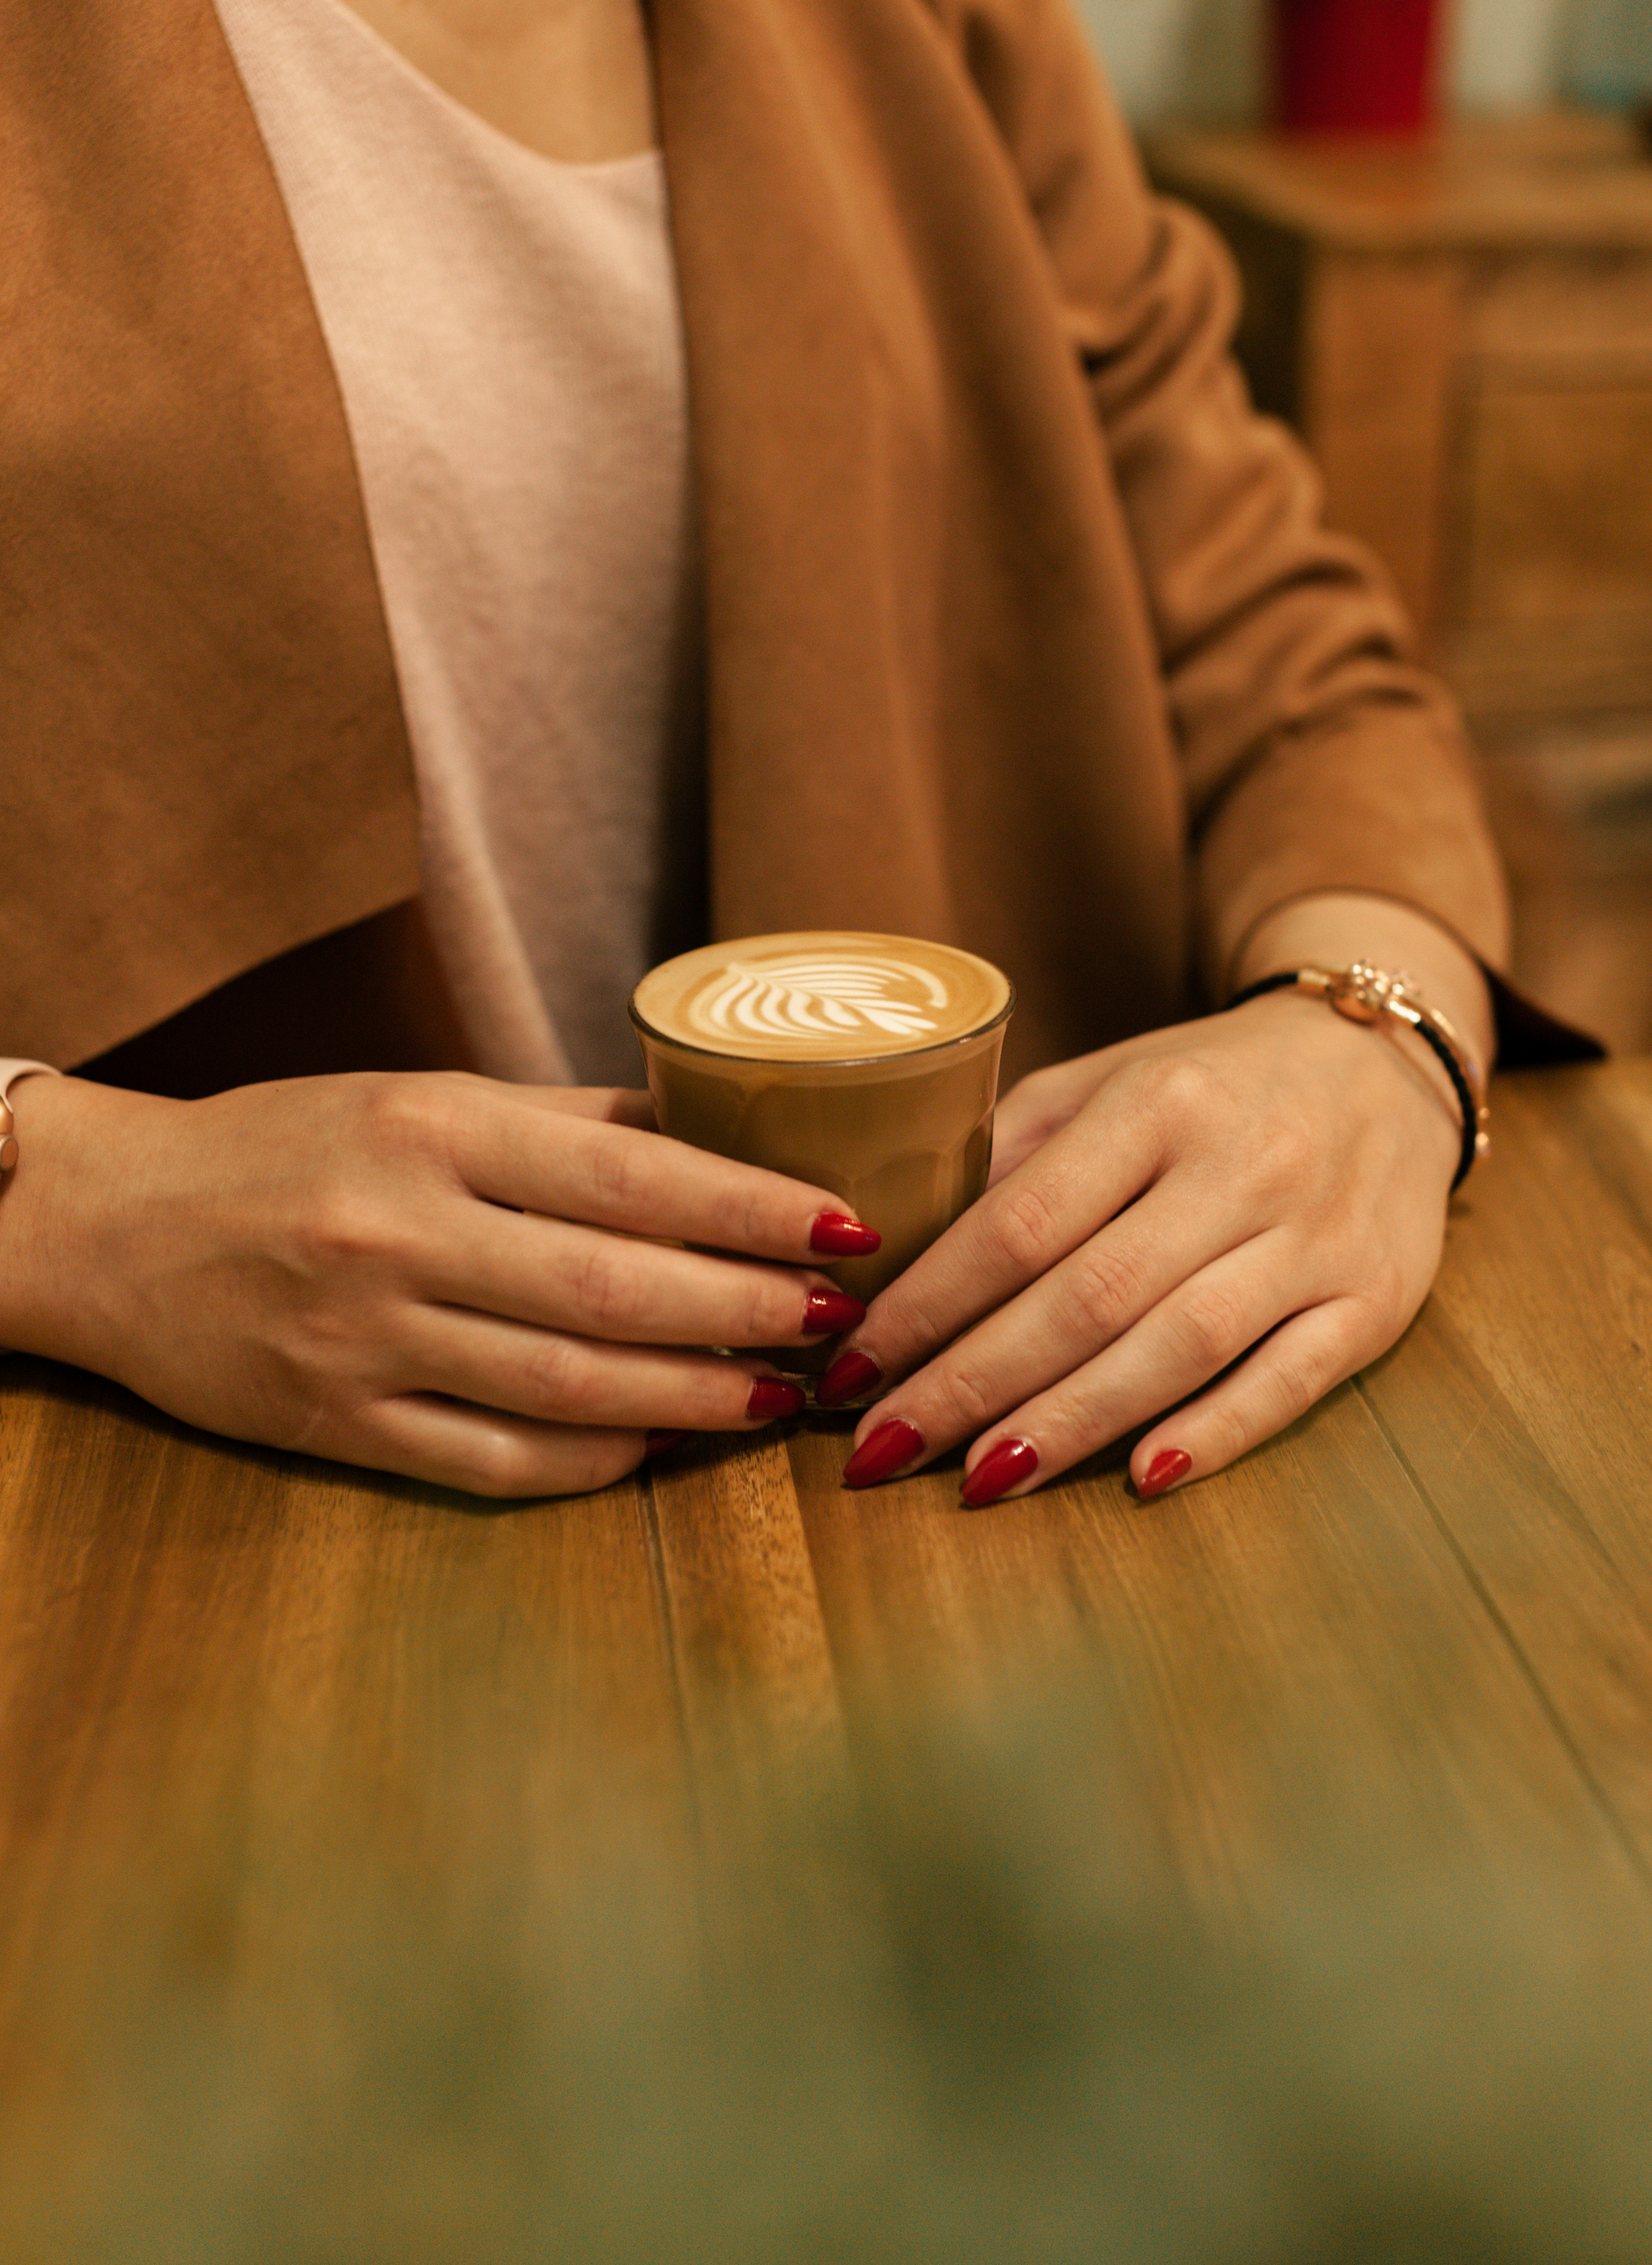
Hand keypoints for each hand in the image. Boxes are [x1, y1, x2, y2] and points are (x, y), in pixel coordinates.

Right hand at [2, 1072, 876, 1497]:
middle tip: (835, 1323)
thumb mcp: (422, 1096)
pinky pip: (493, 1463)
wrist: (113, 1223)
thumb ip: (565, 1121)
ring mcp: (367, 1339)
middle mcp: (403, 1233)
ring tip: (772, 1395)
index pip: (632, 1175)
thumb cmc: (288, 1142)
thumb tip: (715, 1135)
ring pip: (569, 1389)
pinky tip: (654, 1448)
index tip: (845, 1226)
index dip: (752, 1208)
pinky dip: (590, 1464)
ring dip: (690, 1400)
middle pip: (616, 1291)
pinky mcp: (335, 1425)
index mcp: (435, 1129)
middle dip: (746, 1312)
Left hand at [825, 989, 1463, 1505]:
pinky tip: (1142, 1478)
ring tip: (981, 1480)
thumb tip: (901, 1246)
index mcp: (1157, 1101)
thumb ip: (1015, 1151)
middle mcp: (1240, 1166)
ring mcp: (1315, 1237)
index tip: (851, 1368)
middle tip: (881, 1450)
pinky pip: (1292, 1378)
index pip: (1019, 1222)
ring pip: (1179, 1344)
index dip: (927, 1304)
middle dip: (971, 1384)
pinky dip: (1219, 1431)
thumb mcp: (1109, 1081)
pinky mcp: (1376, 1299)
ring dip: (1072, 1421)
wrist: (1385, 1060)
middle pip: (1088, 1297)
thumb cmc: (1215, 1084)